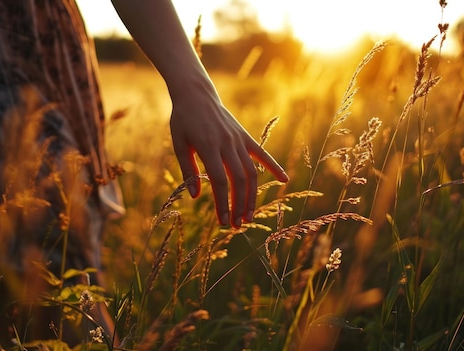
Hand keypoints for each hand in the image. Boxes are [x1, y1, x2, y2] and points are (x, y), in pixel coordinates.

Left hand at [170, 89, 287, 227]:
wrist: (196, 94)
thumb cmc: (183, 120)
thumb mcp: (179, 144)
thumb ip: (188, 171)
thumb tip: (196, 197)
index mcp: (208, 146)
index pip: (219, 181)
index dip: (222, 203)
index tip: (223, 222)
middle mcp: (227, 144)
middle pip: (238, 180)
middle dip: (239, 205)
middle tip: (237, 225)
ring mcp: (239, 140)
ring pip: (251, 172)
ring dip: (251, 196)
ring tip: (248, 216)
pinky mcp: (245, 136)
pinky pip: (263, 154)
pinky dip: (274, 167)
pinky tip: (284, 181)